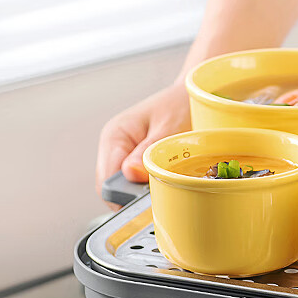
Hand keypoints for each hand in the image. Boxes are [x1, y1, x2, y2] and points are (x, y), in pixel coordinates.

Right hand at [95, 79, 190, 196]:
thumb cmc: (181, 105)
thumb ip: (148, 152)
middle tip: (160, 197)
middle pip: (112, 188)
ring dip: (140, 194)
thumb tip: (130, 174)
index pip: (107, 180)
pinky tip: (163, 185)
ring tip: (164, 188)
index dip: (124, 197)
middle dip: (133, 198)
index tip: (146, 202)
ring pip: (122, 188)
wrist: (191, 95)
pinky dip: (147, 189)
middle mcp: (113, 147)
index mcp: (115, 136)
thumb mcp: (168, 128)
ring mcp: (122, 155)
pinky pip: (134, 183)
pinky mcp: (134, 161)